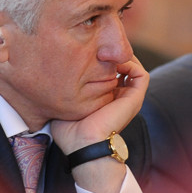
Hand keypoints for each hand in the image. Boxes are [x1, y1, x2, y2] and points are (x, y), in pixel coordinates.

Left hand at [50, 57, 147, 192]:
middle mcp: (120, 97)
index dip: (100, 60)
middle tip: (97, 48)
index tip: (85, 53)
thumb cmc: (70, 130)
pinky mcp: (135, 98)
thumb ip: (64, 91)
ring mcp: (130, 98)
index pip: (110, 72)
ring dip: (122, 57)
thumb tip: (51, 76)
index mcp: (106, 99)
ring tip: (106, 52)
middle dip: (112, 55)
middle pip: (123, 67)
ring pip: (134, 68)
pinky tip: (113, 61)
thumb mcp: (65, 104)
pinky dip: (131, 64)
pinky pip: (141, 74)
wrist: (82, 143)